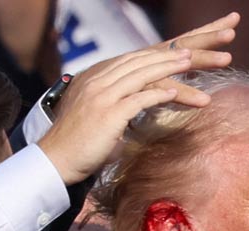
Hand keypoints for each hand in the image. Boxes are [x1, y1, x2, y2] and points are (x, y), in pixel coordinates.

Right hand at [36, 13, 238, 184]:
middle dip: (169, 54)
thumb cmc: (80, 144)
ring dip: (169, 68)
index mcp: (97, 77)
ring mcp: (102, 95)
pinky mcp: (107, 113)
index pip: (133, 58)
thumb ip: (116, 104)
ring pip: (141, 73)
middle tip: (192, 53)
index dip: (158, 53)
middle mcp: (99, 80)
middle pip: (140, 60)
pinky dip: (159, 94)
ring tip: (191, 64)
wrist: (56, 160)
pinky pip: (138, 98)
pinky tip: (176, 91)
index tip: (180, 51)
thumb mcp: (98, 116)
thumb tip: (136, 104)